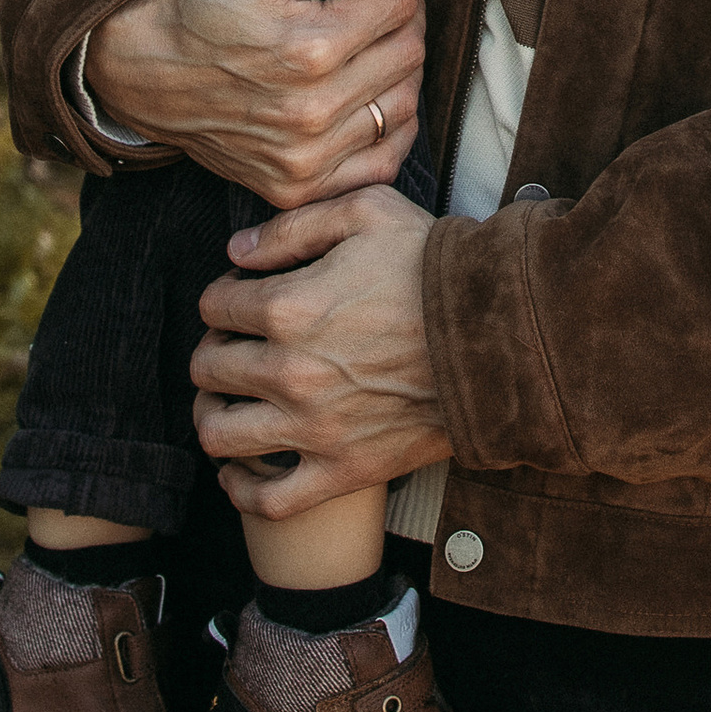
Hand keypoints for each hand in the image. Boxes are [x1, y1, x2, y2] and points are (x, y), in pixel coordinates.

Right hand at [87, 0, 425, 207]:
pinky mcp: (295, 186)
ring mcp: (305, 157)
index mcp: (309, 47)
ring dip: (405, 68)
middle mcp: (313, 110)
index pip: (399, 5)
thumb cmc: (196, 2)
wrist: (139, 69)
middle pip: (408, 55)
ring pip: (404, 107)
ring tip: (385, 39)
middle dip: (409, 14)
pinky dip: (394, 129)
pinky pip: (381, 163)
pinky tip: (380, 96)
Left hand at [192, 187, 446, 518]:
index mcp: (291, 307)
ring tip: (228, 403)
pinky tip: (242, 468)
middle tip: (233, 347)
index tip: (241, 298)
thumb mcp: (369, 211)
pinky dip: (241, 488)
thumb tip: (238, 248)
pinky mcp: (342, 471)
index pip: (215, 305)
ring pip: (220, 436)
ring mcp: (314, 429)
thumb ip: (295, 223)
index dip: (223, 295)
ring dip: (213, 416)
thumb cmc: (435, 267)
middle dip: (213, 352)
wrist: (502, 335)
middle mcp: (290, 372)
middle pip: (208, 370)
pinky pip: (267, 500)